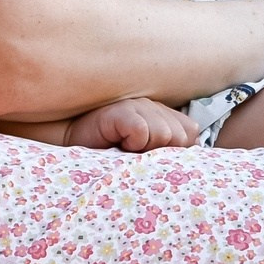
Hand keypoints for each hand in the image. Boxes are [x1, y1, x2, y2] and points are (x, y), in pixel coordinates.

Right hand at [60, 98, 199, 151]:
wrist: (72, 146)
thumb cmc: (110, 154)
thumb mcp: (145, 156)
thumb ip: (169, 153)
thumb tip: (191, 158)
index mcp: (163, 115)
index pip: (191, 135)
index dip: (175, 152)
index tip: (149, 157)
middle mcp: (153, 106)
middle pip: (180, 137)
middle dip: (160, 153)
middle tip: (134, 154)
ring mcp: (138, 105)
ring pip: (163, 135)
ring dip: (144, 150)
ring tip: (124, 148)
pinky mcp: (123, 110)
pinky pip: (142, 132)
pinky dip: (132, 143)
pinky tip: (116, 141)